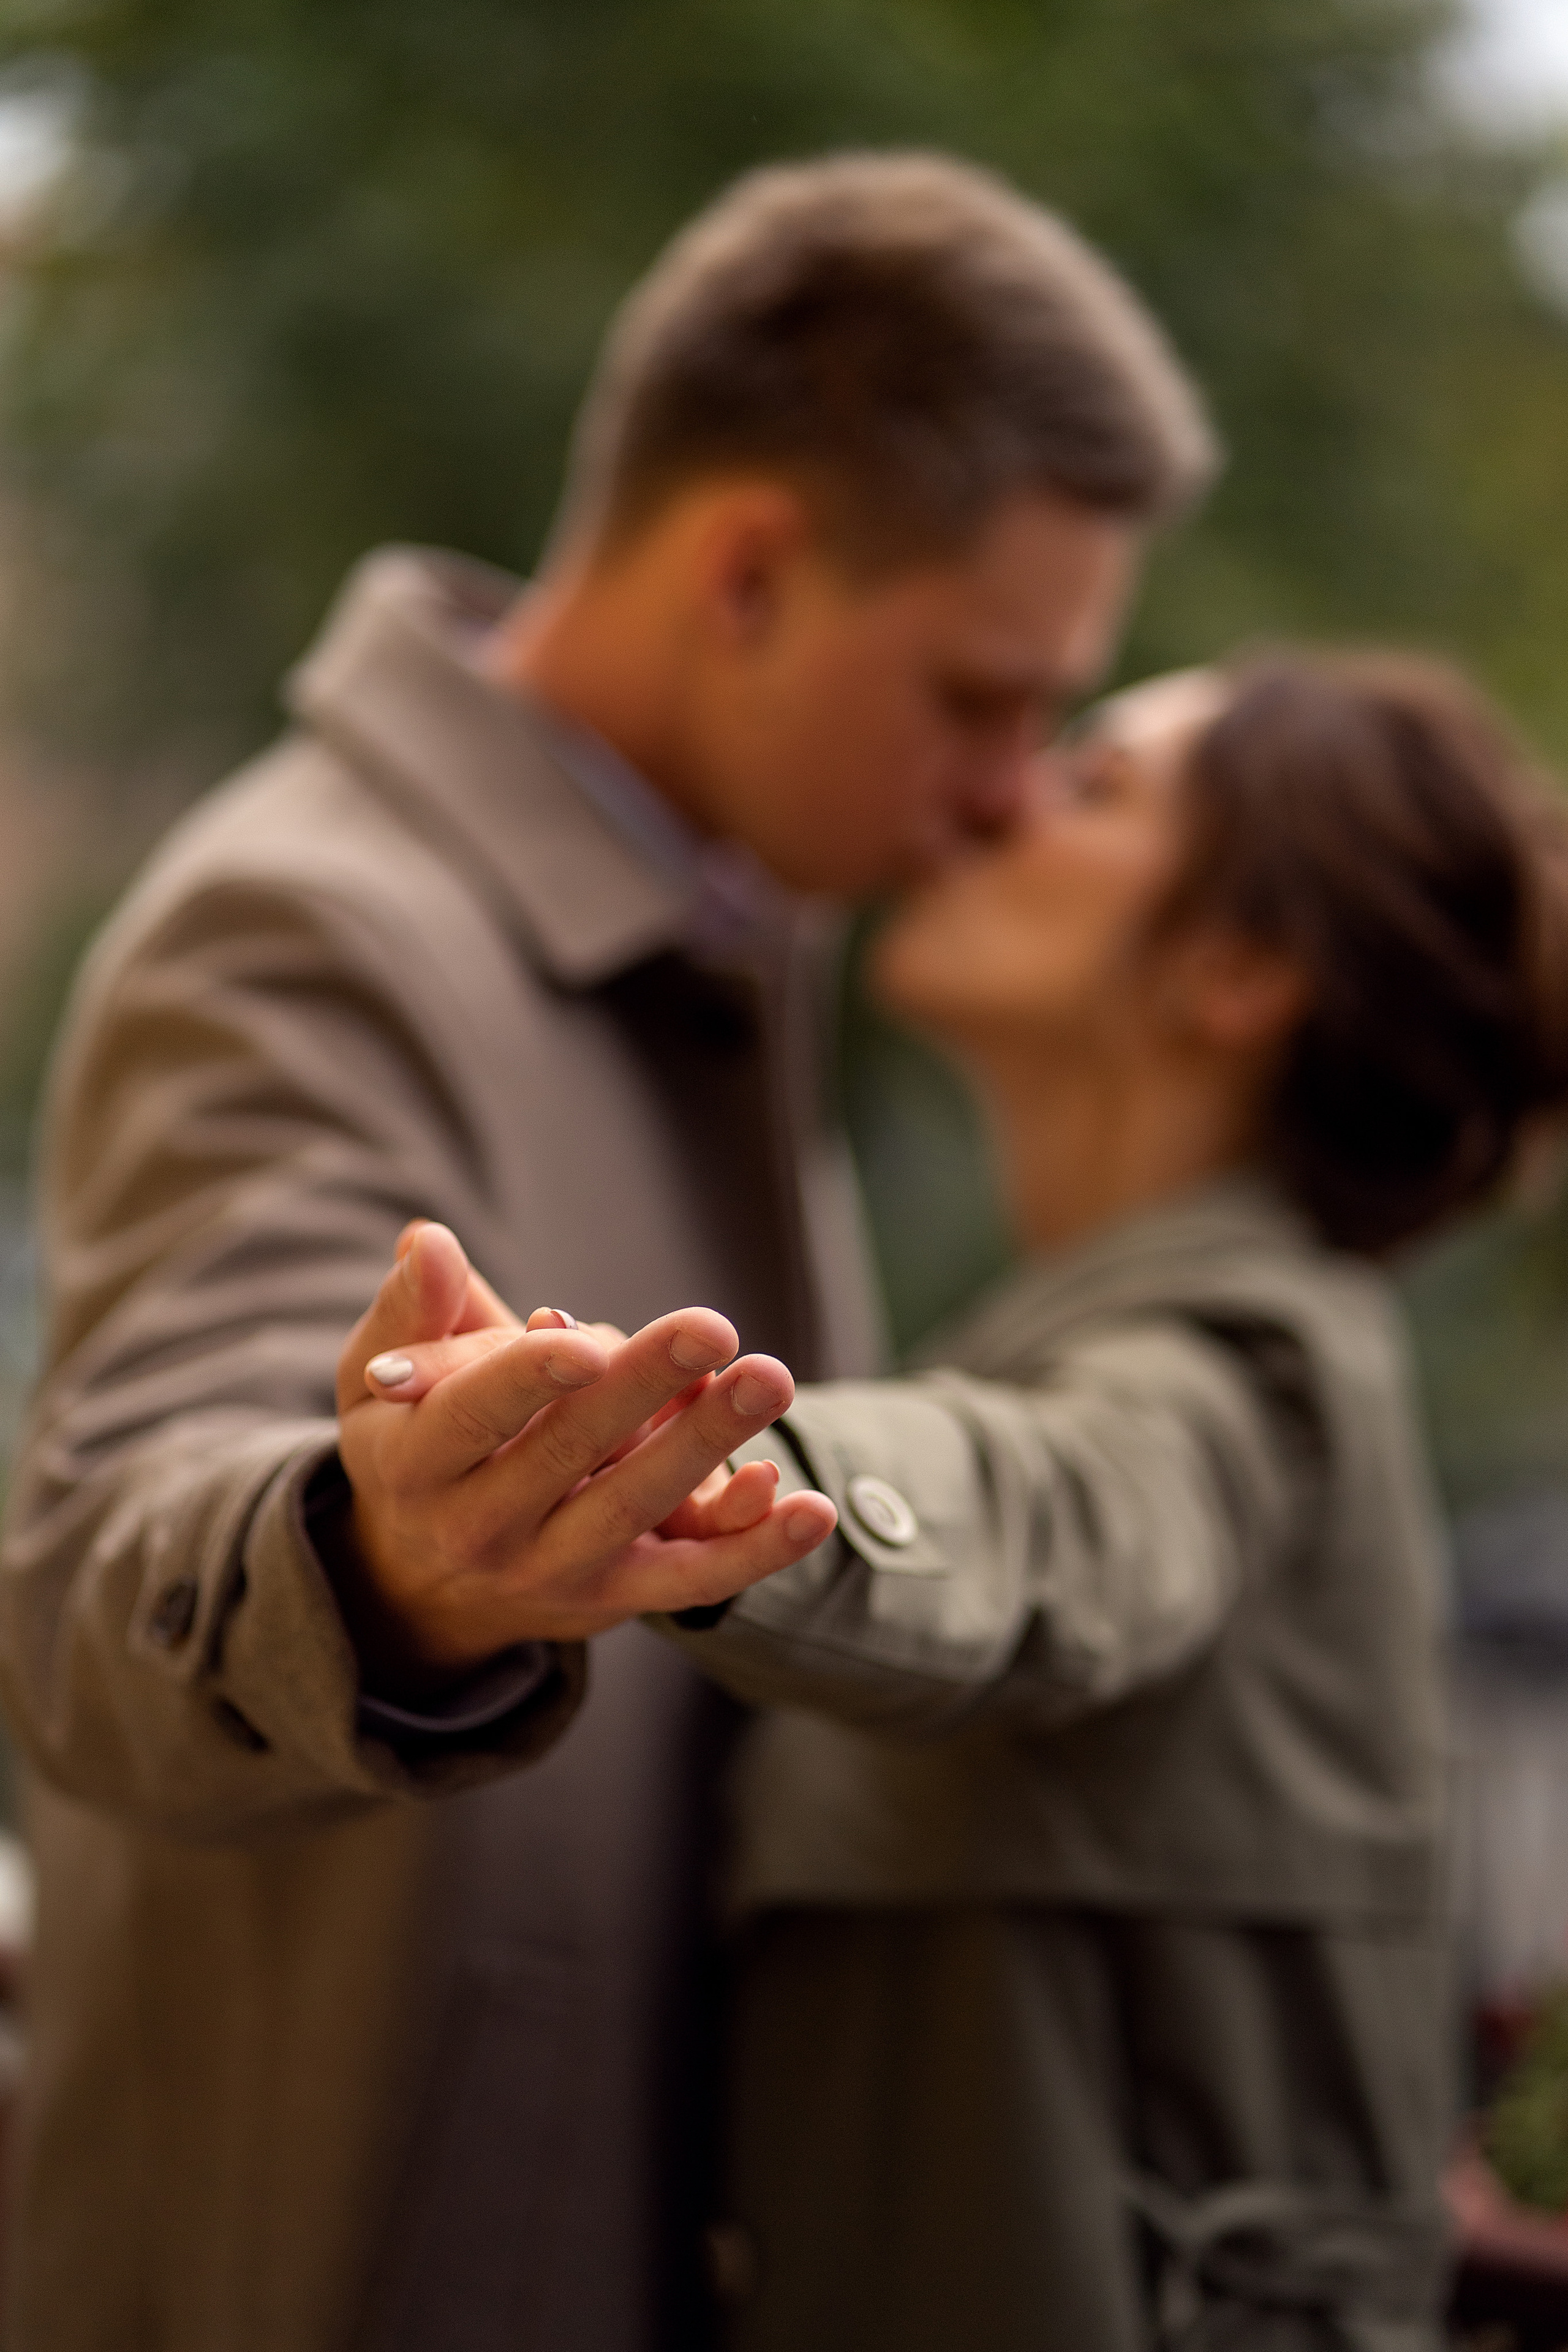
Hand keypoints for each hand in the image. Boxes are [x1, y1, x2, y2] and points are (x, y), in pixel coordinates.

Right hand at [329, 1223, 836, 1692]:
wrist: (419, 1584)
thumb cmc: (410, 1443)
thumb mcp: (378, 1381)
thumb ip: (410, 1308)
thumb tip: (429, 1240)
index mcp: (415, 1463)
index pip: (475, 1415)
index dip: (528, 1376)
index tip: (585, 1337)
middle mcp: (479, 1528)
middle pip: (570, 1453)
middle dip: (644, 1387)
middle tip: (713, 1326)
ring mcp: (550, 1571)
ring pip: (635, 1507)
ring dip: (707, 1445)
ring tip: (768, 1379)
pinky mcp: (614, 1598)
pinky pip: (691, 1581)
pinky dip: (755, 1551)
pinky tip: (812, 1510)